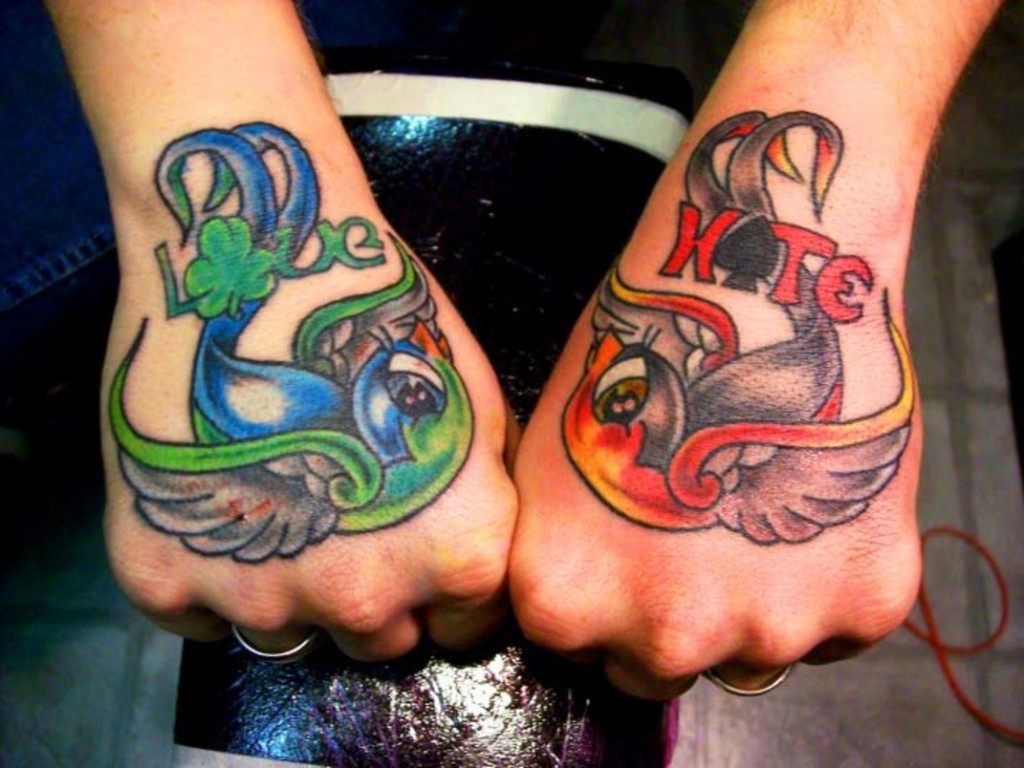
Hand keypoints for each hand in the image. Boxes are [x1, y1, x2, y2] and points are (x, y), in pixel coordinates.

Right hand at [102, 122, 515, 660]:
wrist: (253, 261)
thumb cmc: (380, 319)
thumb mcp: (477, 404)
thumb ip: (486, 500)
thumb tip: (479, 550)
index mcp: (459, 553)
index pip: (471, 626)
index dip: (451, 586)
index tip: (422, 546)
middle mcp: (365, 599)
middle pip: (382, 642)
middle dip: (376, 596)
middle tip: (347, 520)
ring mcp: (256, 597)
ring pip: (290, 639)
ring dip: (292, 591)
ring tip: (277, 499)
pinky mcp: (160, 579)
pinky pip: (199, 618)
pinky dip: (210, 574)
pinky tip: (221, 495)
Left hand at [509, 109, 922, 698]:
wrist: (765, 280)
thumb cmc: (639, 352)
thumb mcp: (551, 455)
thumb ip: (556, 545)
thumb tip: (573, 594)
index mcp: (565, 597)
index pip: (567, 645)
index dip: (595, 593)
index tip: (617, 546)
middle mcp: (664, 638)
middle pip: (655, 668)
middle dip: (665, 616)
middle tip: (688, 534)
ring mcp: (772, 629)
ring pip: (749, 655)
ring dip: (750, 603)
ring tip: (756, 506)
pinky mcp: (868, 605)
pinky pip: (834, 628)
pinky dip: (825, 582)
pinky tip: (811, 505)